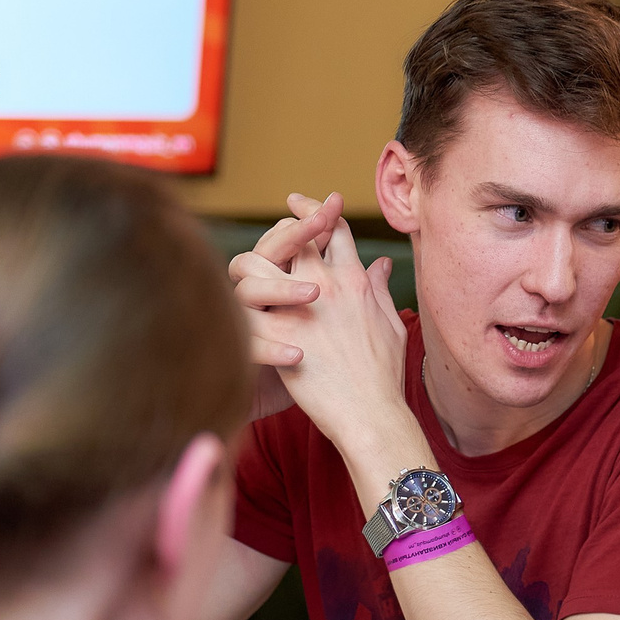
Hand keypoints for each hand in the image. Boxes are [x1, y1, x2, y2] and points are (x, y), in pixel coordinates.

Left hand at [233, 201, 410, 472]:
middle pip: (296, 234)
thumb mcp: (391, 325)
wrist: (373, 414)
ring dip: (249, 265)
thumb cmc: (384, 377)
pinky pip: (243, 307)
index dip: (318, 212)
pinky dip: (234, 307)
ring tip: (246, 274)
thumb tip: (382, 264)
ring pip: (258, 261)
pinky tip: (228, 311)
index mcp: (355, 281)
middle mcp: (329, 284)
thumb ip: (380, 290)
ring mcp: (301, 307)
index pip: (334, 230)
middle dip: (283, 223)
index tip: (302, 205)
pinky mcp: (279, 334)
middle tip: (269, 223)